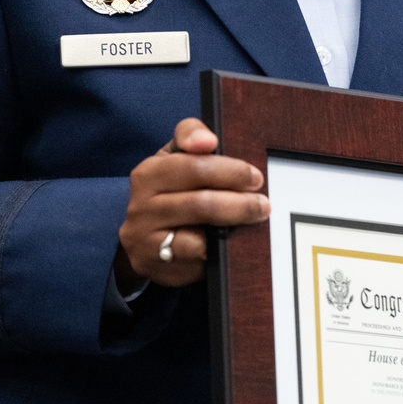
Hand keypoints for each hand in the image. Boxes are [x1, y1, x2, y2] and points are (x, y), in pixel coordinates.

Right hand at [116, 117, 268, 286]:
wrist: (139, 238)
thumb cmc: (167, 190)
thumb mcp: (172, 157)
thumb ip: (190, 136)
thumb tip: (208, 140)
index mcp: (148, 174)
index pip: (193, 166)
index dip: (229, 171)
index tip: (254, 177)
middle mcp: (142, 208)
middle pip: (200, 203)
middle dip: (239, 203)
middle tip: (263, 203)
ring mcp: (147, 241)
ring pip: (198, 238)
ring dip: (234, 227)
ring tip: (256, 219)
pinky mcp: (157, 267)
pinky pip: (196, 261)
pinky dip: (218, 252)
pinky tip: (232, 243)